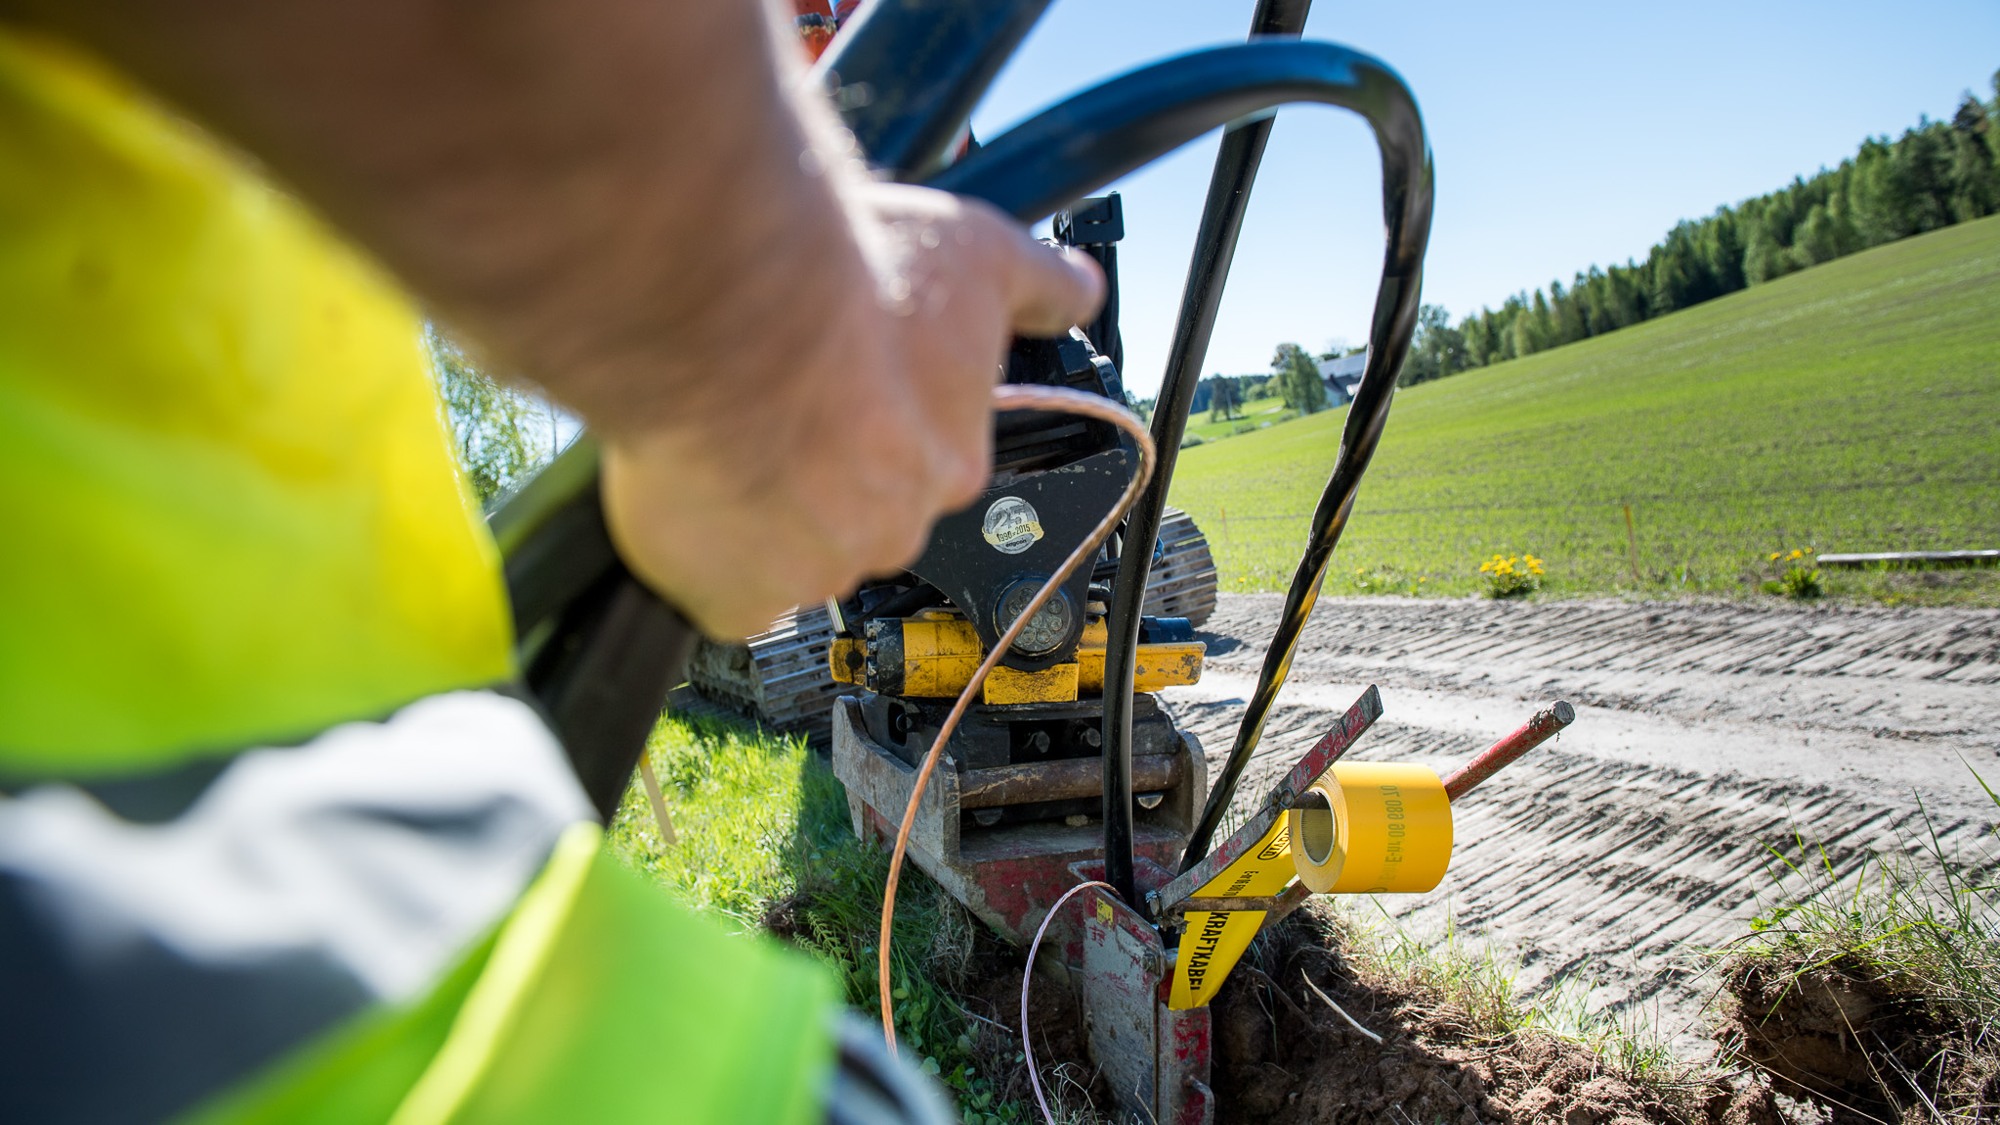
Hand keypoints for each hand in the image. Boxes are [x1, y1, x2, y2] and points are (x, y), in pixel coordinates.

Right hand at [600, 181, 1102, 639]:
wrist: (734, 313)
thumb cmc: (849, 285)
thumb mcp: (974, 252)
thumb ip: (1037, 280)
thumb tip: (1083, 290)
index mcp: (950, 462)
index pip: (918, 462)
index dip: (871, 417)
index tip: (837, 378)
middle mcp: (894, 528)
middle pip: (853, 513)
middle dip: (815, 467)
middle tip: (771, 398)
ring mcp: (816, 570)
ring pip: (783, 552)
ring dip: (756, 506)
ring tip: (722, 429)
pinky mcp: (738, 598)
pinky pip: (723, 594)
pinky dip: (703, 556)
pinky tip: (694, 491)